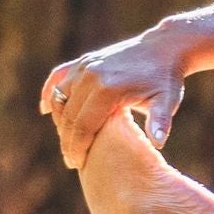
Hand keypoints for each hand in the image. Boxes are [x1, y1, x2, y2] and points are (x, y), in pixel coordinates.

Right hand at [39, 23, 187, 168]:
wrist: (163, 48)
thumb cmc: (166, 79)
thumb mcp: (168, 101)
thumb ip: (161, 121)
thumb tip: (158, 143)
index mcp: (108, 89)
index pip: (83, 126)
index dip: (78, 148)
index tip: (78, 165)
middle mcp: (90, 75)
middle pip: (68, 116)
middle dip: (67, 141)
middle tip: (72, 161)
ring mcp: (84, 66)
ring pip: (59, 99)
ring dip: (60, 122)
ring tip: (68, 142)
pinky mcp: (83, 60)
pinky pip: (58, 78)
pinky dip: (50, 93)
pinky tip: (45, 110)